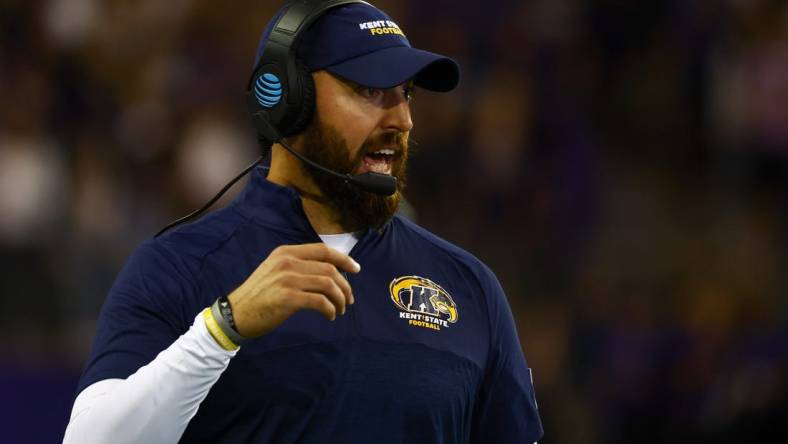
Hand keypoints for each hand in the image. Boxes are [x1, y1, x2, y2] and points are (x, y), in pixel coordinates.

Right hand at [227, 243, 360, 337]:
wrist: (235, 314)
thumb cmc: (258, 295)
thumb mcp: (275, 271)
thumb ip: (297, 267)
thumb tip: (329, 273)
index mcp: (286, 252)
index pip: (323, 250)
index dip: (343, 258)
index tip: (356, 269)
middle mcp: (287, 262)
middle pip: (329, 268)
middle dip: (344, 285)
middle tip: (349, 299)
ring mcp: (287, 279)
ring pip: (328, 284)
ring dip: (340, 298)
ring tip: (340, 309)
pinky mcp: (288, 298)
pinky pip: (320, 301)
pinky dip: (330, 309)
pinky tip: (330, 316)